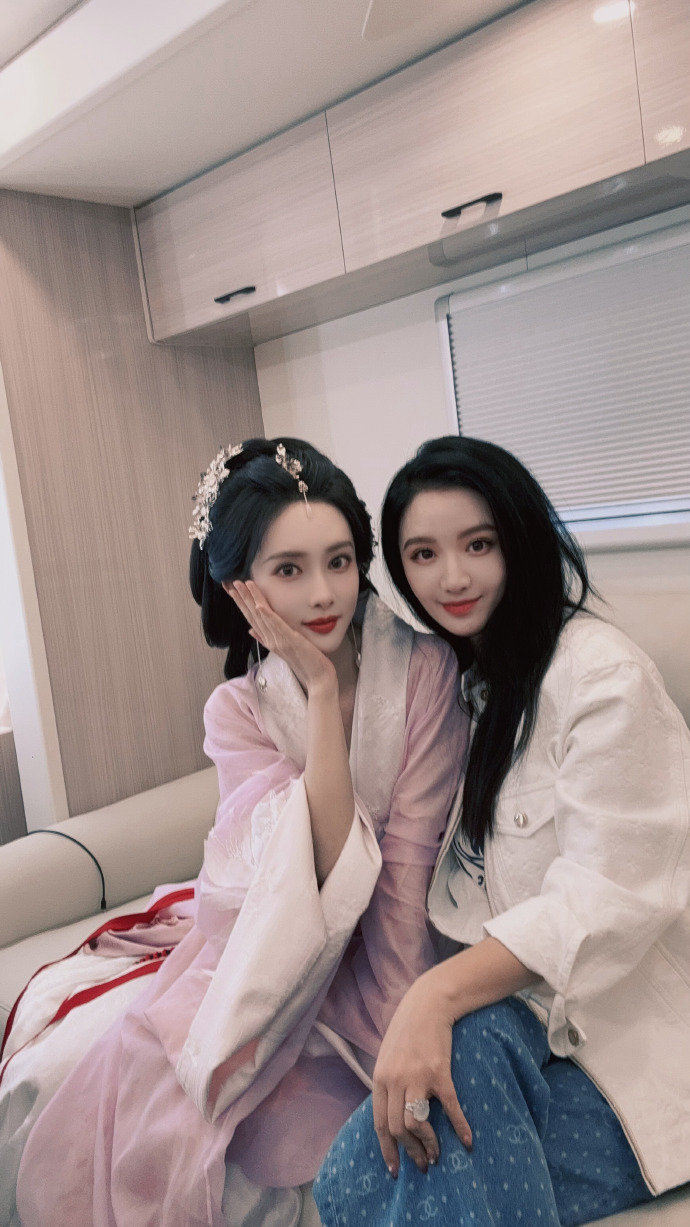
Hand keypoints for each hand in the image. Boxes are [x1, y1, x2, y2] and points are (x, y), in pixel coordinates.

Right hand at [229, 580, 336, 695]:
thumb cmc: (303, 662)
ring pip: (261, 617)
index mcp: (268, 639)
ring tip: (243, 585)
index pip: (250, 618)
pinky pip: (276, 626)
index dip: (240, 603)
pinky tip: (259, 605)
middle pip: (252, 615)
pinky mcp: (289, 640)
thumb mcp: (282, 648)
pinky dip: (267, 615)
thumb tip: (250, 630)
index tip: (231, 590)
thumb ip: (264, 638)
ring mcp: (278, 640)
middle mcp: (270, 639)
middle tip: (231, 584)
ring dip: (251, 600)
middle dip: (241, 598)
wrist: (316, 677)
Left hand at [372, 967, 471, 1177]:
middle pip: (398, 1129)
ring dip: (429, 1145)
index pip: (379, 1124)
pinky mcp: (439, 1073)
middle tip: (424, 1165)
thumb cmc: (408, 1030)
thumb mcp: (388, 1057)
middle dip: (411, 1153)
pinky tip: (467, 1142)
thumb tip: (390, 1113)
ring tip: (438, 1156)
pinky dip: (459, 1128)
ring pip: (416, 1124)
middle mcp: (394, 1080)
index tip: (395, 1171)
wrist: (428, 1004)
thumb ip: (387, 1084)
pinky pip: (450, 1108)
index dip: (387, 1150)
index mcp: (380, 1078)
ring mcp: (416, 1077)